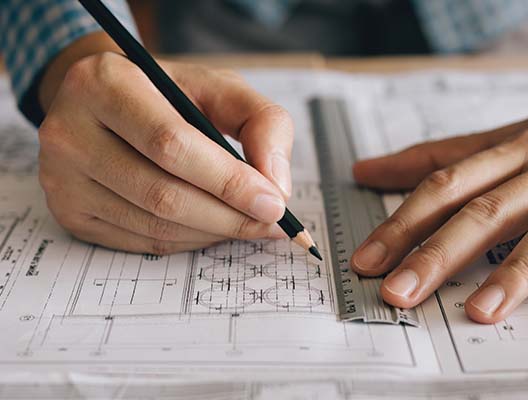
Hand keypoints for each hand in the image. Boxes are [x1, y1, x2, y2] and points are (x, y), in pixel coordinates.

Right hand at [38, 51, 292, 253]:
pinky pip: (142, 242)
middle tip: (270, 222)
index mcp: (105, 84)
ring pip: (154, 226)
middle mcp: (69, 132)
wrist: (105, 102)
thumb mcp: (219, 87)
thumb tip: (276, 186)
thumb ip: (262, 123)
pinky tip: (211, 226)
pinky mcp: (69, 213)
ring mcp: (62, 178)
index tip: (274, 203)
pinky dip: (188, 241)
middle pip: (162, 194)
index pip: (171, 145)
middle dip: (229, 216)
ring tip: (246, 222)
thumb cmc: (168, 94)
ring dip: (213, 232)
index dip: (228, 181)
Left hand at [351, 94, 527, 323]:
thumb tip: (369, 168)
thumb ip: (448, 156)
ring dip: (447, 255)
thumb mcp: (517, 141)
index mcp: (508, 146)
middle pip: (457, 198)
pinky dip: (521, 269)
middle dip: (410, 239)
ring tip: (410, 294)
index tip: (362, 255)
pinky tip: (489, 303)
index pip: (440, 180)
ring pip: (496, 213)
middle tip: (375, 279)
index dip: (398, 216)